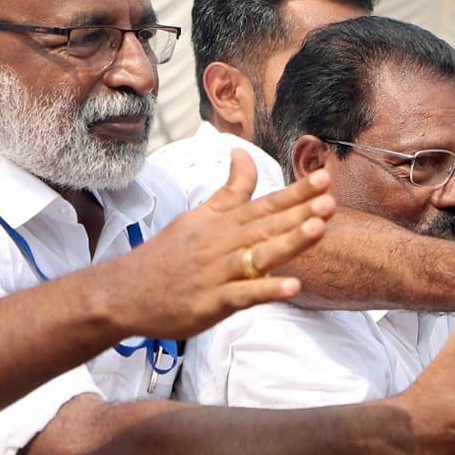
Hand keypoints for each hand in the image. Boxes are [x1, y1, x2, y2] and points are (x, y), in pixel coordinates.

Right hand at [104, 152, 334, 339]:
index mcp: (223, 224)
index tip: (323, 178)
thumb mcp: (198, 217)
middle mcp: (223, 244)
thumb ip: (229, 190)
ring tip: (319, 230)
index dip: (296, 193)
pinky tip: (293, 287)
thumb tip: (242, 153)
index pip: (266, 204)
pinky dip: (266, 291)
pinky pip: (243, 295)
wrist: (124, 292)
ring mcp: (218, 273)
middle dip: (300, 212)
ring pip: (259, 256)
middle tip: (330, 199)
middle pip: (267, 226)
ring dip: (289, 242)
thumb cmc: (167, 254)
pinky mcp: (211, 302)